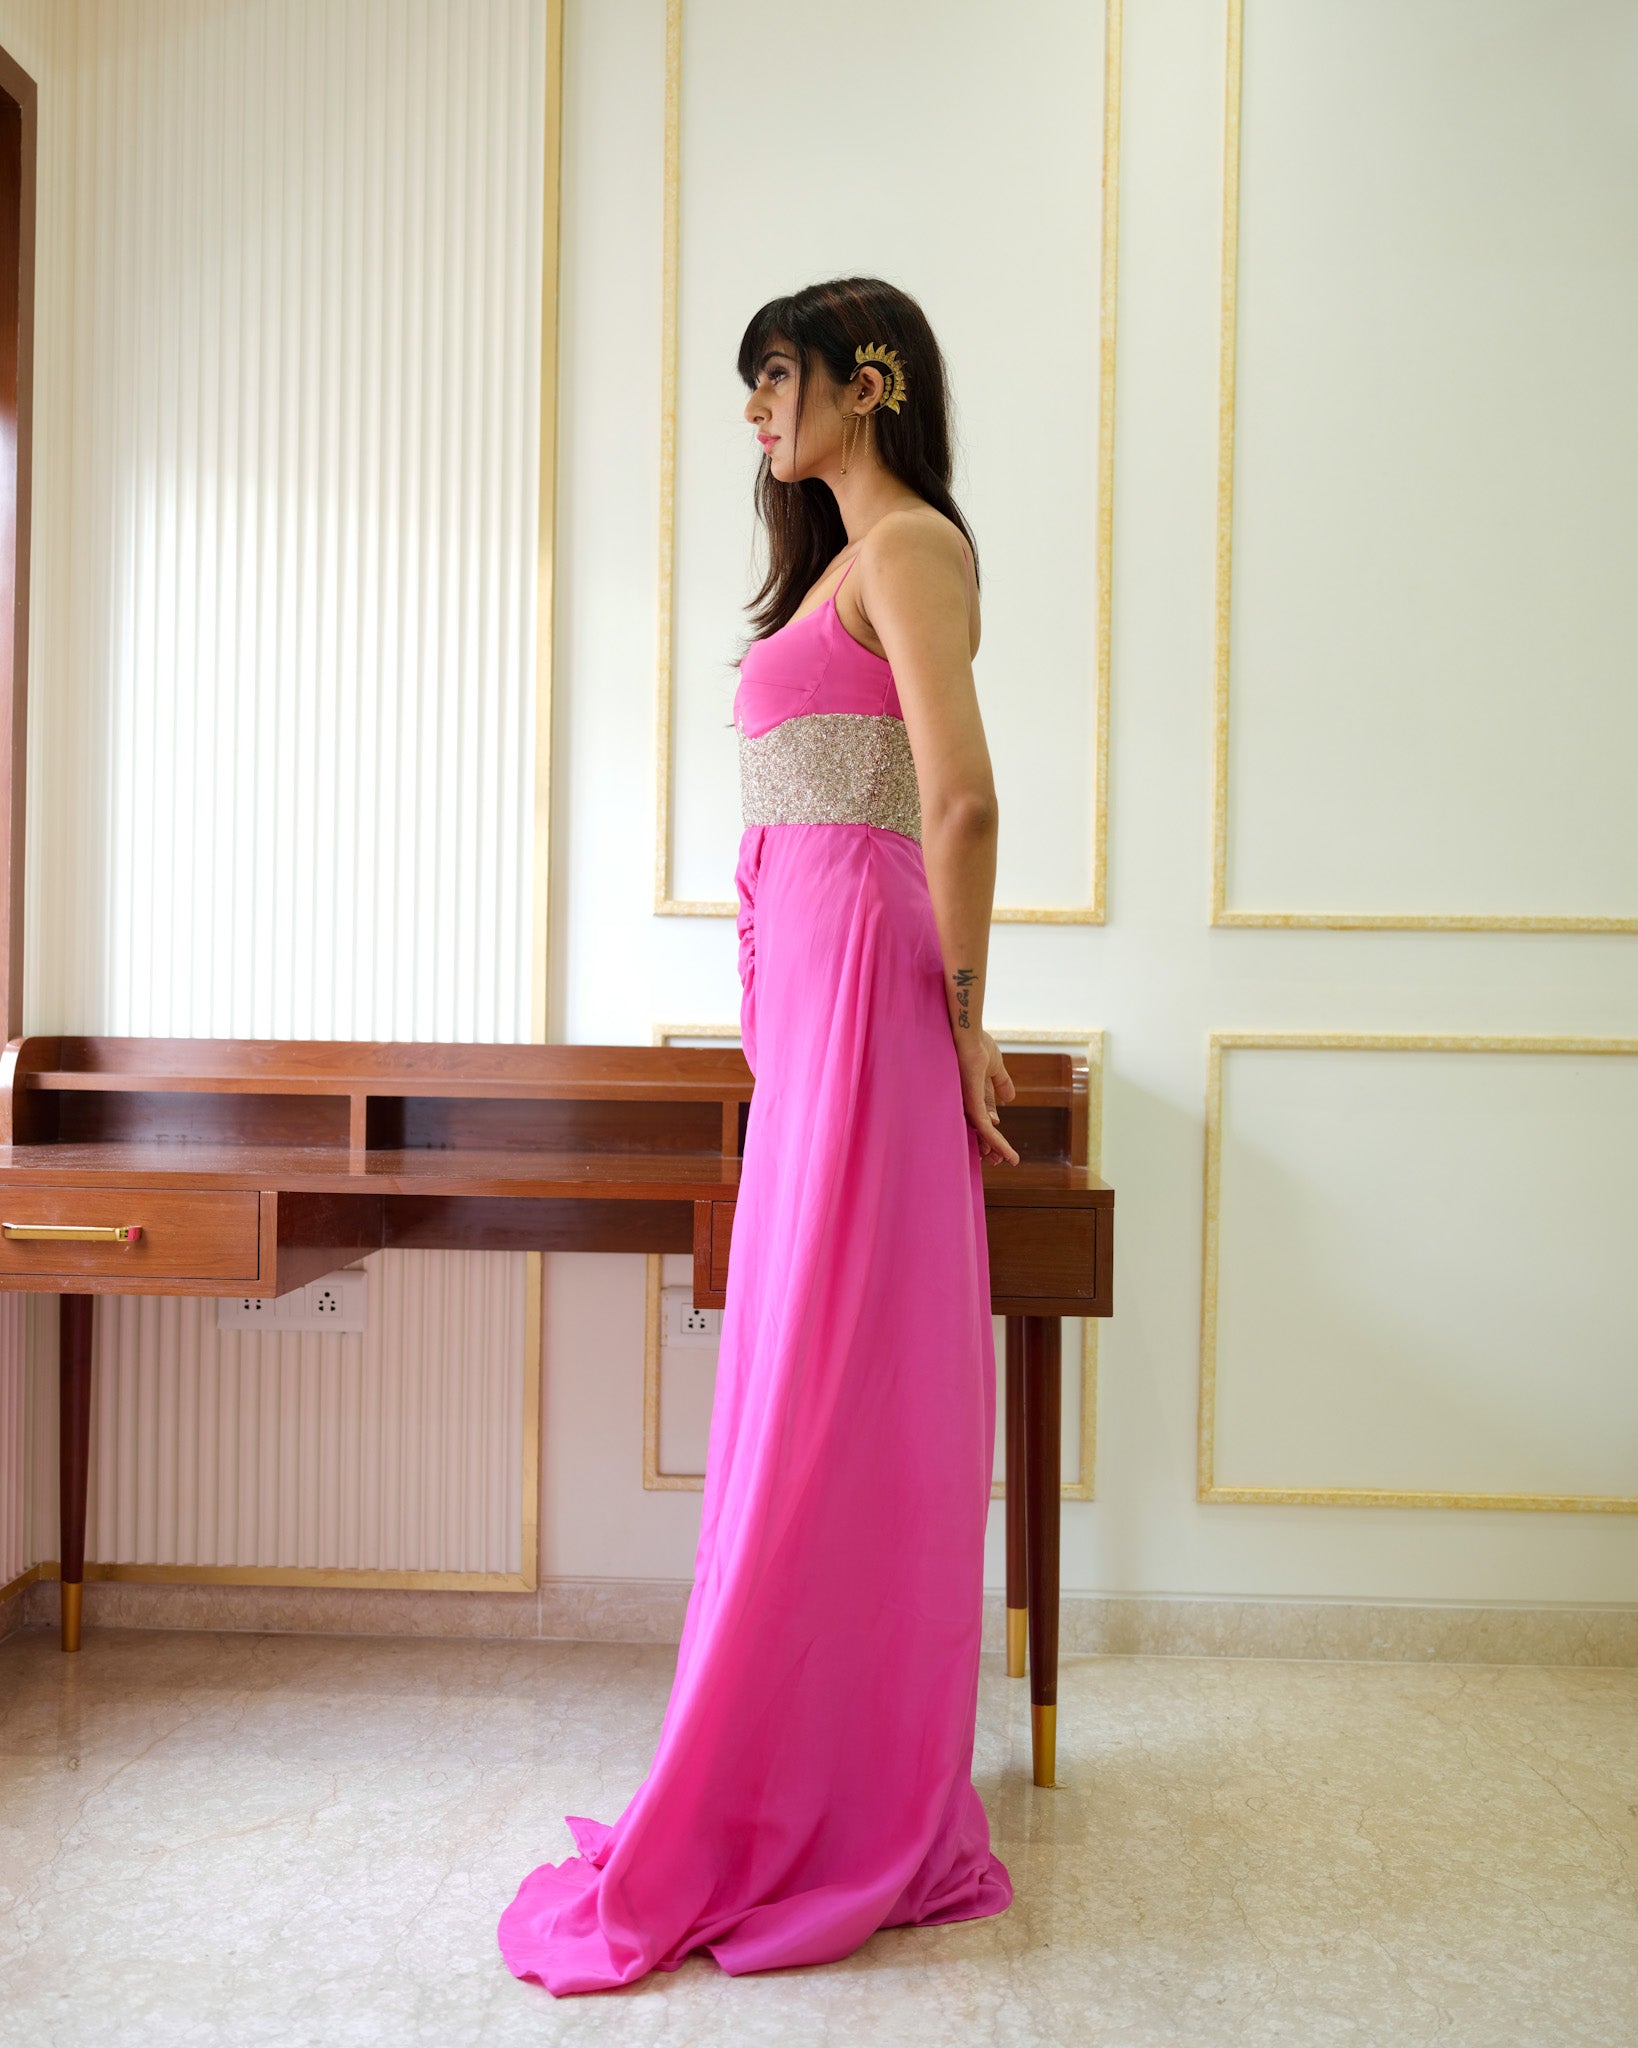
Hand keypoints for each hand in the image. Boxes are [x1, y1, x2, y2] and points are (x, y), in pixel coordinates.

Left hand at [957, 1028, 1018, 1165]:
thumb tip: (1010, 1099)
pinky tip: (1007, 1155)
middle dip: (988, 1147)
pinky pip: (985, 1128)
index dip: (990, 1134)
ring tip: (1002, 1162)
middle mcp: (965, 1103)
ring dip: (993, 1149)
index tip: (998, 1148)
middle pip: (977, 1130)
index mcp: (971, 1095)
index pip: (981, 1120)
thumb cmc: (976, 1044)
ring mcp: (967, 1104)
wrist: (969, 1033)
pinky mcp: (971, 1104)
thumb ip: (1001, 1083)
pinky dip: (996, 1143)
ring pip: (981, 1134)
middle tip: (997, 1162)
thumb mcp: (995, 1066)